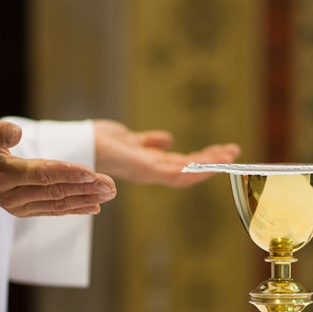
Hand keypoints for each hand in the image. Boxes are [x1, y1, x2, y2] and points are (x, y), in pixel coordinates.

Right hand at [0, 115, 115, 215]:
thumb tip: (16, 133)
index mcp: (1, 174)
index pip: (40, 174)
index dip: (67, 173)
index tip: (91, 173)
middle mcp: (11, 195)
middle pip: (54, 191)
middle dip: (85, 188)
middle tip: (111, 184)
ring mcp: (18, 206)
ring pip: (57, 203)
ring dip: (86, 199)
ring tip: (110, 193)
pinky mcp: (25, 210)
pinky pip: (53, 210)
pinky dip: (75, 208)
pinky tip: (95, 206)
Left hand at [93, 119, 239, 186]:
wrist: (79, 143)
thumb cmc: (95, 141)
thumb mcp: (127, 138)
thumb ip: (147, 141)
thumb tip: (167, 139)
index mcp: (148, 163)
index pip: (181, 163)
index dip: (202, 159)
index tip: (221, 150)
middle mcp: (151, 171)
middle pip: (188, 169)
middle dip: (212, 162)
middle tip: (234, 152)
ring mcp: (150, 172)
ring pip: (187, 172)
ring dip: (209, 164)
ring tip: (230, 154)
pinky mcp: (146, 171)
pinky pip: (176, 173)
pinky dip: (195, 168)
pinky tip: (210, 161)